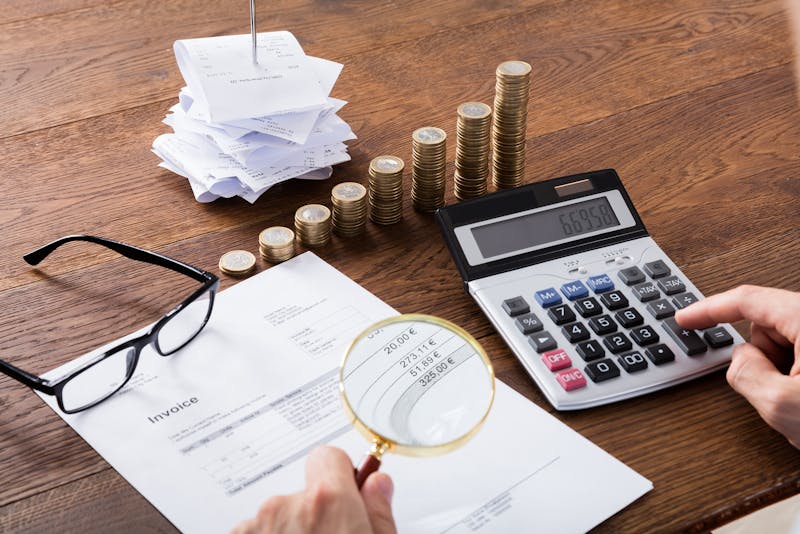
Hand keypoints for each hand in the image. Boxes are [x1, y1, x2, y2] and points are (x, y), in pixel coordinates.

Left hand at [232, 446, 395, 533]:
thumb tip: (378, 484)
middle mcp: (286, 507)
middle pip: (304, 490)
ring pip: (279, 514)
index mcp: (327, 501)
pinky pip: (256, 531)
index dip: (340, 475)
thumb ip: (378, 512)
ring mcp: (256, 526)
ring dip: (290, 530)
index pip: (329, 456)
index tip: (345, 493)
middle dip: (315, 511)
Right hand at [675, 285, 799, 447]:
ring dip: (783, 372)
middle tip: (775, 389)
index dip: (708, 309)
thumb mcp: (781, 404)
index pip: (746, 300)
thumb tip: (738, 360)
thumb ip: (744, 373)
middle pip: (767, 326)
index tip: (685, 318)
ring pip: (785, 344)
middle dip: (761, 358)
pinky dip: (798, 377)